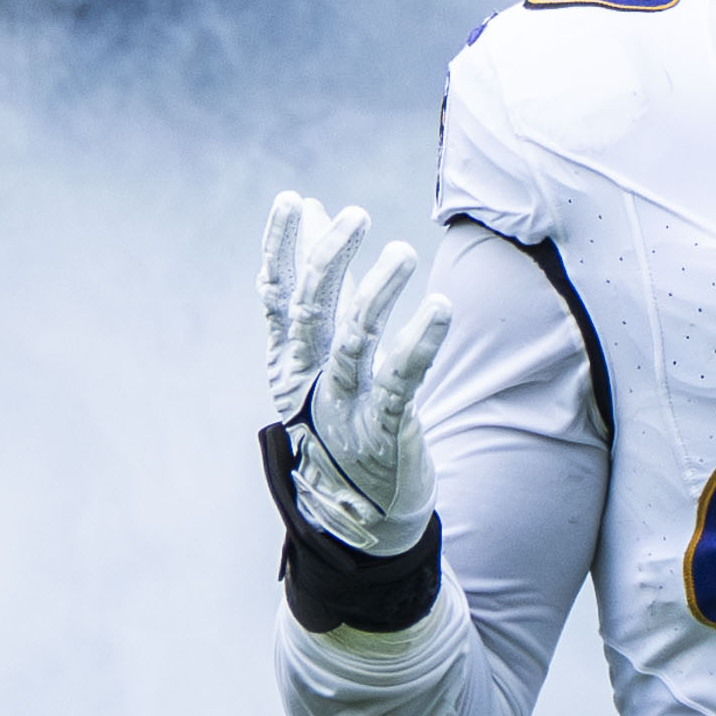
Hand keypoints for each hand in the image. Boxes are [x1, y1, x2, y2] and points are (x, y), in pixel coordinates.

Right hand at [258, 193, 453, 554]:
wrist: (360, 515)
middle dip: (329, 259)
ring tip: (403, 252)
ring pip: (356, 341)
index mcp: (289, 361)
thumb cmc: (343, 421)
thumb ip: (321, 289)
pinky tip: (439, 308)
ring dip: (377, 293)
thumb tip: (314, 215)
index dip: (281, 247)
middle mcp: (309, 380)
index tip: (293, 200)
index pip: (276, 295)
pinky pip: (402, 381)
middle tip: (356, 216)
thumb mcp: (322, 357)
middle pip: (311, 310)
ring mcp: (344, 407)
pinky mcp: (384, 430)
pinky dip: (420, 343)